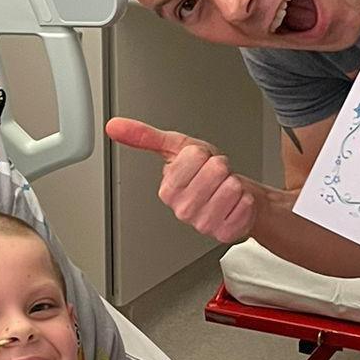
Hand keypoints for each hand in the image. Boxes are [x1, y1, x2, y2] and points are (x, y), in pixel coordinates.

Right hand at [105, 117, 259, 242]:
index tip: (200, 162)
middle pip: (215, 171)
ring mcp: (204, 224)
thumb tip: (113, 126)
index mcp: (167, 190)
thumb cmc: (206, 173)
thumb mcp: (176, 147)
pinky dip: (246, 200)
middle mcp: (183, 210)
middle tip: (214, 175)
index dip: (203, 154)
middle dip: (221, 167)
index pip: (194, 156)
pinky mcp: (225, 233)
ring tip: (224, 188)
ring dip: (234, 182)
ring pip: (232, 187)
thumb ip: (144, 136)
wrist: (232, 195)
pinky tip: (235, 204)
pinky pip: (245, 205)